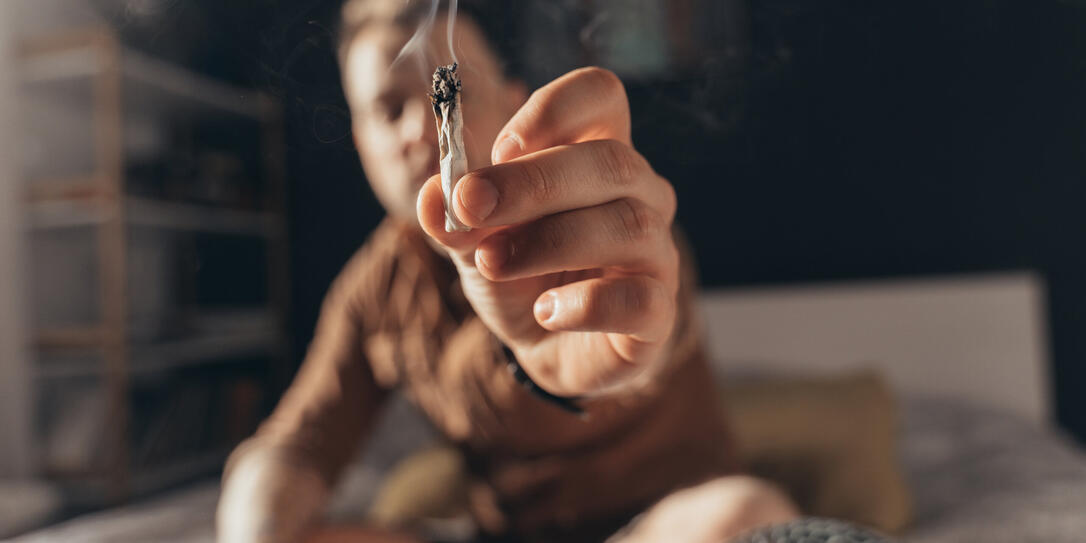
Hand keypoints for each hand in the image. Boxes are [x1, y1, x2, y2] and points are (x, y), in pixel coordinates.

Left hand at [417, 67, 678, 396]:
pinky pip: (637, 298)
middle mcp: (640, 193)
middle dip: (531, 182)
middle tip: (471, 208)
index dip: (554, 110)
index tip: (502, 148)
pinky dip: (583, 305)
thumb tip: (434, 198)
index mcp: (595, 153)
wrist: (542, 347)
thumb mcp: (474, 240)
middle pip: (610, 160)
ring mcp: (656, 251)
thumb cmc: (519, 274)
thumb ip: (454, 217)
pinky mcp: (658, 311)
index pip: (600, 96)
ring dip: (546, 242)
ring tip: (493, 263)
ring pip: (625, 226)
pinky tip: (546, 312)